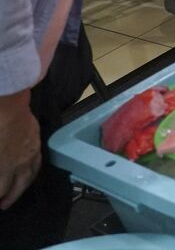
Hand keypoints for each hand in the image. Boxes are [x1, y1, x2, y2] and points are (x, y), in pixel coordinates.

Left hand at [0, 91, 40, 209]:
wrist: (8, 102)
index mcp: (4, 166)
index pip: (1, 189)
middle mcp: (19, 163)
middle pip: (18, 186)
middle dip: (9, 198)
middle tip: (3, 205)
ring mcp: (30, 151)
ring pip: (31, 175)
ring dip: (23, 186)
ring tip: (17, 191)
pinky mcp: (35, 140)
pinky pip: (37, 160)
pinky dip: (33, 170)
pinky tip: (29, 170)